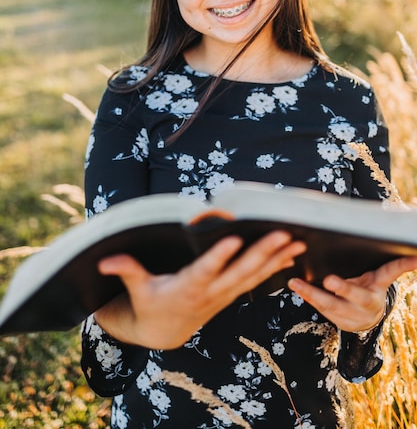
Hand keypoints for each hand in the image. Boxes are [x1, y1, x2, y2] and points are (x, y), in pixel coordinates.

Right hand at [94, 231, 305, 348]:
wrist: (164, 332)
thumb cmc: (148, 305)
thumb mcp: (136, 290)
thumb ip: (126, 271)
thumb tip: (106, 261)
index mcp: (187, 288)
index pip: (205, 271)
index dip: (219, 257)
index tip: (234, 239)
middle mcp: (210, 292)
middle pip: (240, 272)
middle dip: (262, 253)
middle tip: (282, 233)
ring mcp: (224, 294)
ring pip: (255, 276)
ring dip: (277, 259)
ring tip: (298, 240)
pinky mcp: (231, 293)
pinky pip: (257, 280)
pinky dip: (275, 267)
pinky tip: (292, 254)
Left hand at [288, 256, 416, 331]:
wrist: (369, 317)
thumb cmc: (369, 287)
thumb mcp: (376, 276)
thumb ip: (385, 266)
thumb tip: (410, 252)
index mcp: (379, 287)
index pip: (391, 272)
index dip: (403, 264)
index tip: (415, 258)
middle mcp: (370, 303)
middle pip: (356, 296)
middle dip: (342, 288)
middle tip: (329, 279)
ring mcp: (356, 317)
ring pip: (333, 306)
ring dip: (312, 294)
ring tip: (296, 283)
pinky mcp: (342, 324)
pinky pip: (323, 311)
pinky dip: (309, 299)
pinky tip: (297, 290)